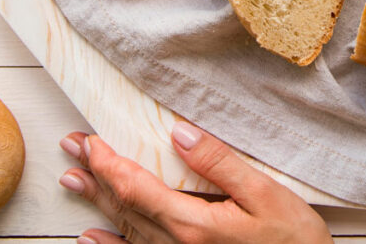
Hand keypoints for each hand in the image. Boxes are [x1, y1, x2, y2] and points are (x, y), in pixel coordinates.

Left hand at [57, 123, 332, 243]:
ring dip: (97, 202)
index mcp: (193, 226)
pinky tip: (93, 238)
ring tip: (73, 180)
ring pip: (126, 230)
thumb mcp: (265, 194)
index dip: (109, 163)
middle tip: (71, 149)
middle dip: (95, 176)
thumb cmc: (294, 242)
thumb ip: (219, 163)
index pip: (136, 188)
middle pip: (124, 207)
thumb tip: (179, 132)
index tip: (90, 141)